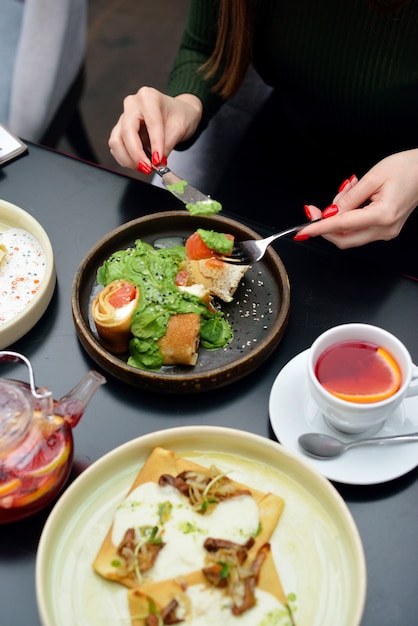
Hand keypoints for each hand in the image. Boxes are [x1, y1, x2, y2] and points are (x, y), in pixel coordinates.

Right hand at [108, 87, 202, 170]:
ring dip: (128, 159)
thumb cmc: (179, 116)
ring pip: (116, 141)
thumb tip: (157, 163)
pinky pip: (116, 146)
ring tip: (144, 167)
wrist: (176, 113)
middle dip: (136, 155)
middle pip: (127, 133)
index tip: (158, 161)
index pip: (150, 124)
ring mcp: (124, 117)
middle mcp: (132, 104)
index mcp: (149, 97)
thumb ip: (167, 146)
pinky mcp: (120, 129)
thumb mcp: (180, 129)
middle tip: (148, 168)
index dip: (155, 145)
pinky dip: (125, 158)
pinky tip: (137, 162)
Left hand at [300, 149, 417, 247]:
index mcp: (383, 214)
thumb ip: (348, 198)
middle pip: (344, 239)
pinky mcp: (386, 230)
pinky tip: (352, 200)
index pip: (342, 225)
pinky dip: (348, 219)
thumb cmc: (406, 169)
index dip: (320, 228)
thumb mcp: (372, 177)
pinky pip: (359, 230)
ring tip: (346, 191)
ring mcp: (387, 232)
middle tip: (313, 211)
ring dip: (338, 220)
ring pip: (350, 236)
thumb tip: (329, 213)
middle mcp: (385, 229)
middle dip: (325, 227)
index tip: (303, 231)